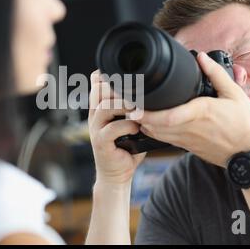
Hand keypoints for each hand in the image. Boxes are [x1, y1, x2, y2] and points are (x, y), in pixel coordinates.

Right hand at [88, 70, 145, 184]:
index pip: (97, 84)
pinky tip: (136, 127)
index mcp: (100, 108)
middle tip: (136, 89)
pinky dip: (126, 126)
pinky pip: (111, 129)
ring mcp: (96, 129)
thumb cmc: (126, 147)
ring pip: (105, 107)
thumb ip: (134, 109)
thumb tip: (154, 92)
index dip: (108, 76)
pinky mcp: (100, 142)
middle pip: (99, 91)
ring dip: (124, 105)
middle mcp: (95, 116)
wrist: (116, 173)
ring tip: (138, 107)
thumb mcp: (129, 123)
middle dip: (118, 87)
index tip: (125, 75)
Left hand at [131, 52, 249, 167]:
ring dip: (143, 124)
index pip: (166, 116)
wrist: (249, 153)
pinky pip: (163, 139)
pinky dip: (152, 131)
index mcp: (199, 112)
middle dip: (138, 116)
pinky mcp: (186, 147)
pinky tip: (148, 122)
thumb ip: (216, 74)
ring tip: (134, 111)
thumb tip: (201, 57)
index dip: (147, 113)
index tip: (134, 105)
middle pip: (153, 126)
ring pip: (155, 134)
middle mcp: (188, 128)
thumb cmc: (243, 124)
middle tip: (126, 104)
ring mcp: (185, 140)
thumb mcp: (234, 94)